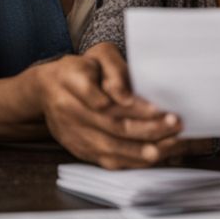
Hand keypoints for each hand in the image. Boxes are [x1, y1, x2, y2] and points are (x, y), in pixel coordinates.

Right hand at [35, 43, 185, 169]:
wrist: (45, 90)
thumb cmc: (79, 70)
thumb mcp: (96, 56)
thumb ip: (114, 70)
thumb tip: (125, 96)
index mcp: (73, 84)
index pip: (107, 100)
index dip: (133, 107)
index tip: (159, 108)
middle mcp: (71, 114)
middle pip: (113, 127)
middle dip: (147, 128)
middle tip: (175, 123)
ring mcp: (75, 136)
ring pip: (112, 149)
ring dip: (143, 149)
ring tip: (171, 143)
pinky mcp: (80, 151)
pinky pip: (108, 161)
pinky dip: (133, 161)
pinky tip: (155, 156)